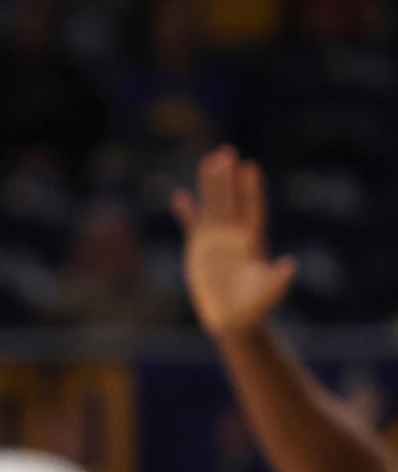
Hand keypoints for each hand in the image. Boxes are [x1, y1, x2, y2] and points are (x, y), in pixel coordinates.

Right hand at [172, 147, 297, 342]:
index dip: (251, 191)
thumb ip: (279, 279)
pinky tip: (181, 196)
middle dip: (228, 178)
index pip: (251, 210)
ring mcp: (217, 241)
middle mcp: (235, 236)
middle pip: (230, 201)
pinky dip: (187, 212)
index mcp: (253, 243)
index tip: (250, 168)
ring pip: (213, 206)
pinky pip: (192, 225)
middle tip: (227, 152)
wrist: (234, 320)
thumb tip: (291, 265)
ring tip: (209, 161)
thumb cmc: (256, 308)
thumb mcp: (269, 294)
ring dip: (210, 185)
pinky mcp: (201, 250)